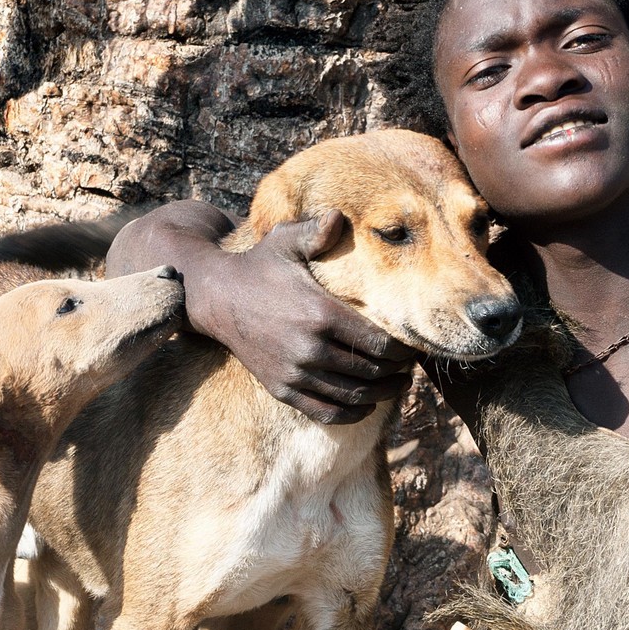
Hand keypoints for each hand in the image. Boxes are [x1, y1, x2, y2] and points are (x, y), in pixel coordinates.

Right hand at [187, 211, 415, 424]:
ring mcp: (294, 372)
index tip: (411, 349)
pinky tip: (366, 406)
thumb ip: (316, 231)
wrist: (216, 298)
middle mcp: (308, 348)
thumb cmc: (259, 266)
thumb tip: (340, 216)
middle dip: (396, 373)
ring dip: (381, 395)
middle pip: (369, 372)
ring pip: (351, 395)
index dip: (401, 351)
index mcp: (319, 314)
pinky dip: (351, 413)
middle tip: (409, 369)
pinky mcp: (281, 388)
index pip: (378, 344)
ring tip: (397, 387)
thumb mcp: (285, 241)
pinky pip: (324, 412)